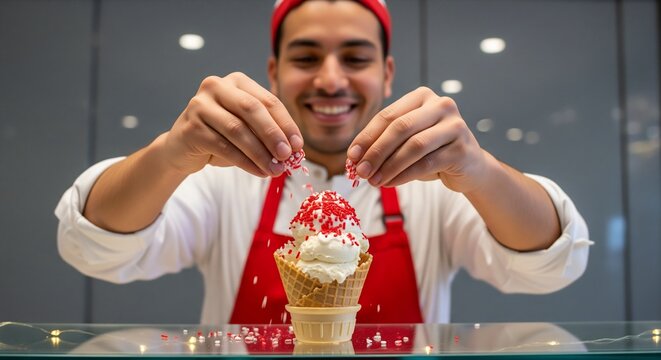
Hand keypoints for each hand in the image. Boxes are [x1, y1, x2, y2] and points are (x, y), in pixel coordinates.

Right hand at [163, 73, 302, 176]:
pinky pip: (224, 146)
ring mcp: (200, 105)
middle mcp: (216, 86)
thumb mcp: (248, 130)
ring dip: (260, 153)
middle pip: (252, 109)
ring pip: (238, 130)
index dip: (286, 123)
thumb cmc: (221, 136)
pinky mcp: (191, 127)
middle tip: (288, 156)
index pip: (268, 100)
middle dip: (273, 135)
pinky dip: (245, 162)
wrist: (182, 148)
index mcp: (237, 81)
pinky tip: (258, 172)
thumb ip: (268, 133)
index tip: (299, 145)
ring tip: (275, 170)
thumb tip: (295, 150)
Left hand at [347, 87, 487, 192]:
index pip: (388, 115)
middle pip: (400, 128)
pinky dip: (404, 175)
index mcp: (422, 97)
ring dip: (389, 166)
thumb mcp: (406, 142)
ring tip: (374, 181)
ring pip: (414, 146)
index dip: (367, 136)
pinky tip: (391, 183)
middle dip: (376, 152)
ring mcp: (455, 125)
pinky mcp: (462, 148)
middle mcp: (441, 105)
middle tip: (360, 172)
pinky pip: (427, 163)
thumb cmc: (432, 151)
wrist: (469, 167)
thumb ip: (383, 144)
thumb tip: (355, 159)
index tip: (351, 156)